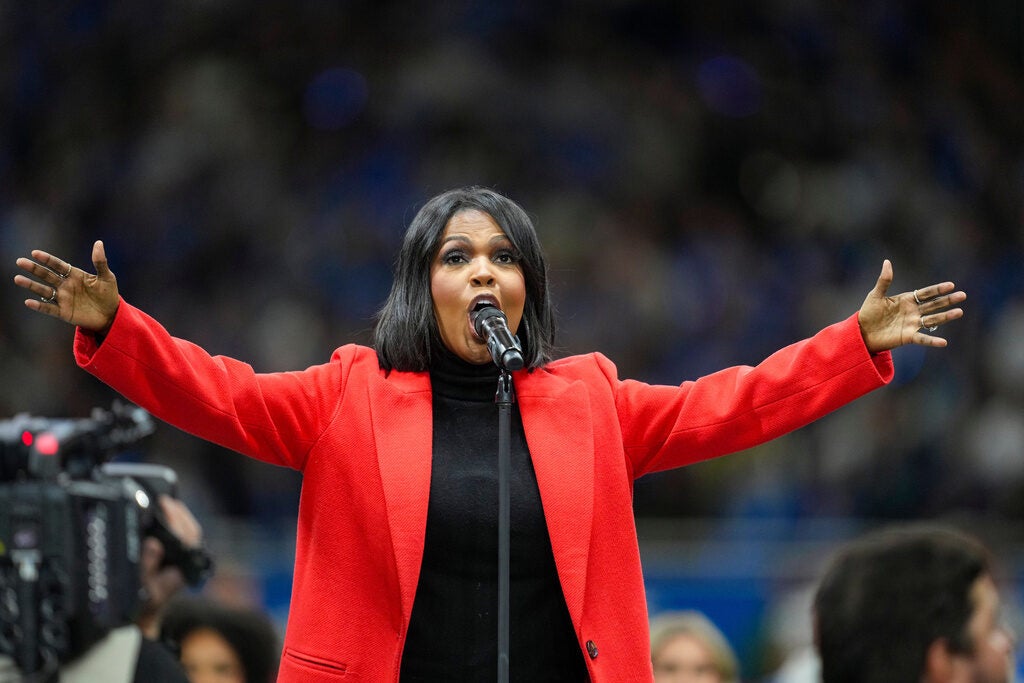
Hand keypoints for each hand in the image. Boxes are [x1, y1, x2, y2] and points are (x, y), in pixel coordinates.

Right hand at [14, 240, 119, 334]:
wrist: (112, 315)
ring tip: (18, 279)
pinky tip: (28, 302)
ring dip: (31, 285)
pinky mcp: (64, 312)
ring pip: (44, 291)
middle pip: (47, 275)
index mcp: (74, 275)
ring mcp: (63, 299)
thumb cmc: (109, 294)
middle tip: (20, 261)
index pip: (58, 265)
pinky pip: (48, 308)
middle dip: (34, 269)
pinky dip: (39, 306)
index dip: (47, 259)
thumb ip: (100, 261)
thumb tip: (98, 243)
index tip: (35, 253)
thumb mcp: (107, 277)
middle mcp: (65, 286)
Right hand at [137, 495, 203, 637]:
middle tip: (165, 498)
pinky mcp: (179, 560)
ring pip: (189, 533)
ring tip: (166, 503)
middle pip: (192, 531)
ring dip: (179, 517)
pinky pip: (182, 537)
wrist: (144, 617)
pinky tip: (166, 516)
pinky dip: (175, 524)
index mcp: (182, 567)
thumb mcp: (140, 586)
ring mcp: (185, 561)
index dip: (177, 518)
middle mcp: (188, 563)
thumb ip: (147, 566)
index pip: (187, 536)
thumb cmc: (142, 603)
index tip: (165, 504)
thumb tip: (154, 544)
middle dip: (180, 513)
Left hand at [858, 259, 966, 353]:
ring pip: (932, 320)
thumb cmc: (869, 312)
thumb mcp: (876, 295)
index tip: (951, 285)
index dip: (938, 289)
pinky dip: (932, 340)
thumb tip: (887, 262)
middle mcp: (913, 311)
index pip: (926, 293)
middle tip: (963, 295)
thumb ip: (884, 280)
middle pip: (933, 305)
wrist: (861, 331)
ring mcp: (912, 324)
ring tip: (959, 312)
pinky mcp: (907, 337)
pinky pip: (922, 339)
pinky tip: (943, 342)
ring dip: (945, 316)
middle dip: (947, 300)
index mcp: (907, 300)